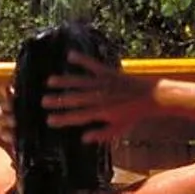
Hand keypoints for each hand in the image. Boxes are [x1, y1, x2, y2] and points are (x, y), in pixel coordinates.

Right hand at [38, 51, 153, 144]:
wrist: (151, 97)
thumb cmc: (133, 115)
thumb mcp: (118, 129)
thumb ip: (101, 134)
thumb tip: (83, 138)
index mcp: (102, 112)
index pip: (78, 117)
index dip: (63, 118)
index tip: (49, 119)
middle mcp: (101, 98)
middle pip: (76, 99)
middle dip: (59, 100)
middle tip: (43, 101)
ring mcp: (104, 84)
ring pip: (81, 82)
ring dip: (65, 81)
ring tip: (50, 81)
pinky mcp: (109, 73)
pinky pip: (94, 65)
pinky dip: (82, 60)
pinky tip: (70, 55)